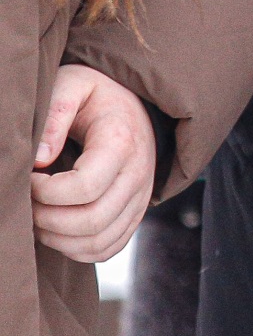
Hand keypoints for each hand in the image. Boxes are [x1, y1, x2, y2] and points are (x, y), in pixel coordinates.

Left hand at [29, 63, 155, 262]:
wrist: (134, 107)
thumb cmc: (95, 97)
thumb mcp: (72, 86)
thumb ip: (54, 115)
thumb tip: (40, 160)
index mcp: (122, 143)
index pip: (84, 188)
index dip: (45, 192)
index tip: (30, 177)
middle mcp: (139, 176)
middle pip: (91, 221)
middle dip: (46, 219)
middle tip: (29, 201)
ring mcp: (141, 199)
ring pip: (98, 242)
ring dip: (58, 238)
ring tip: (40, 216)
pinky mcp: (136, 215)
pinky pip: (108, 249)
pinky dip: (77, 250)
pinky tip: (58, 230)